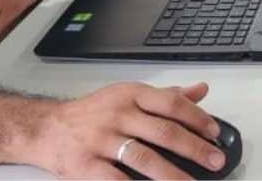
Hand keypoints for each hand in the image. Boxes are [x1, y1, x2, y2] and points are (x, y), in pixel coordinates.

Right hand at [27, 82, 223, 179]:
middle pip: (163, 132)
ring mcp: (100, 140)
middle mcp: (117, 114)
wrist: (45, 128)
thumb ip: (166, 95)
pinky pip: (115, 180)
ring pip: (143, 158)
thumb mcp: (128, 96)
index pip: (171, 103)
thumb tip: (201, 90)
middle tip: (216, 161)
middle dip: (194, 148)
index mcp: (131, 95)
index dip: (197, 118)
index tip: (216, 134)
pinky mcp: (85, 165)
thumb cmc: (92, 113)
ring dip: (172, 175)